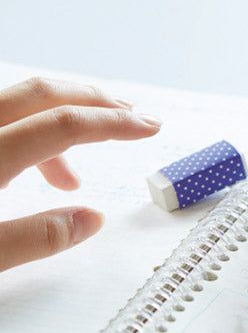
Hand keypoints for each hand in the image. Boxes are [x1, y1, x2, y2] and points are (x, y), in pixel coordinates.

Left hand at [0, 77, 161, 271]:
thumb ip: (36, 238)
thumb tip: (90, 220)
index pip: (64, 124)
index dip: (113, 123)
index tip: (149, 127)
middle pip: (44, 94)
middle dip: (95, 101)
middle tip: (131, 114)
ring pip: (20, 102)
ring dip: (60, 118)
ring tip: (75, 172)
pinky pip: (1, 118)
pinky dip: (27, 130)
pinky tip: (30, 168)